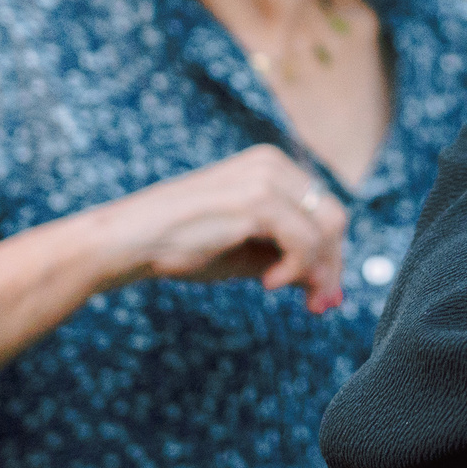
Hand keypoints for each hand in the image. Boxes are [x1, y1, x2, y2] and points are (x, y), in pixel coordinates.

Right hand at [96, 146, 348, 312]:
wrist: (132, 239)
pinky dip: (295, 268)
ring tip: (276, 288)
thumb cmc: (183, 244)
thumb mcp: (247, 252)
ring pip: (327, 230)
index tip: (322, 294)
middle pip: (334, 218)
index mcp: (272, 167)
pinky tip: (266, 282)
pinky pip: (305, 241)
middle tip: (316, 304)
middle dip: (331, 266)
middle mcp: (274, 164)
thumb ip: (289, 260)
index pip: (324, 210)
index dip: (330, 255)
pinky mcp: (257, 199)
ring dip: (313, 271)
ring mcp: (266, 178)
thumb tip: (325, 284)